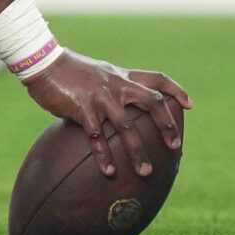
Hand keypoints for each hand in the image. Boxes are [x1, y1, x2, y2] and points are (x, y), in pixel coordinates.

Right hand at [26, 49, 188, 181]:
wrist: (44, 62)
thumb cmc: (70, 72)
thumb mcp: (98, 75)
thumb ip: (113, 89)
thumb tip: (121, 110)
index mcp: (122, 76)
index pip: (157, 78)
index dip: (176, 90)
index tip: (190, 104)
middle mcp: (117, 85)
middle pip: (152, 102)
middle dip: (166, 124)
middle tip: (175, 146)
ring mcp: (102, 96)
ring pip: (127, 126)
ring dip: (138, 151)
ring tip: (145, 172)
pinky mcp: (83, 108)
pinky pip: (98, 135)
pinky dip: (104, 155)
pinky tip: (109, 171)